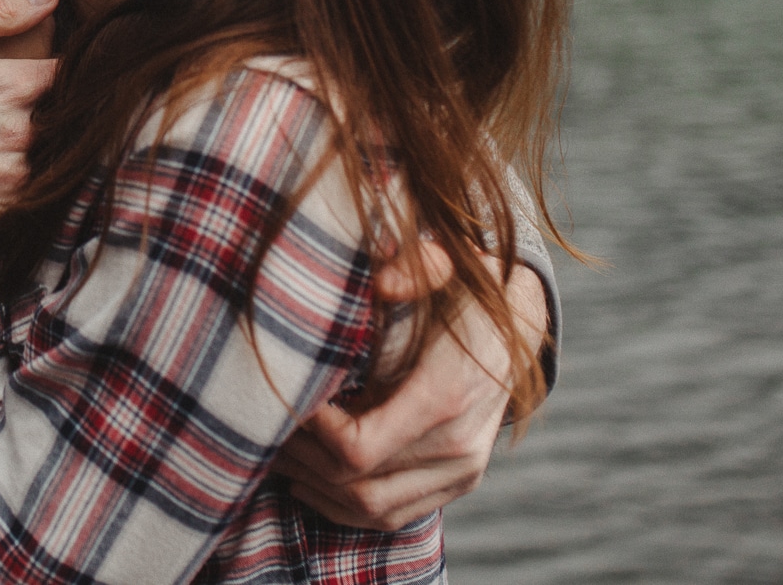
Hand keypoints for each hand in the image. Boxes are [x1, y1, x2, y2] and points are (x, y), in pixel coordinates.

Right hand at [0, 0, 58, 240]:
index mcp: (9, 85)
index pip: (74, 75)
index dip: (75, 72)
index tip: (62, 74)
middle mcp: (18, 134)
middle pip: (72, 123)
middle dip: (64, 115)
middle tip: (46, 111)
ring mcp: (8, 182)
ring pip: (59, 166)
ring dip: (51, 155)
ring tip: (19, 146)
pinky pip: (36, 208)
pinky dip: (34, 195)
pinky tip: (5, 181)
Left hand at [272, 255, 550, 529]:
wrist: (519, 329)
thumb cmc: (467, 295)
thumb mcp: (452, 268)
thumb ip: (421, 266)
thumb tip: (383, 281)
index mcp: (446, 396)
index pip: (359, 447)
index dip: (311, 433)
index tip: (285, 400)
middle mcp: (458, 446)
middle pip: (357, 483)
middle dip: (303, 459)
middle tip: (263, 427)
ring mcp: (462, 472)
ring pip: (371, 508)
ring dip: (316, 486)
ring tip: (278, 452)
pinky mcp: (458, 483)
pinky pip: (393, 516)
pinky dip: (344, 507)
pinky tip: (307, 479)